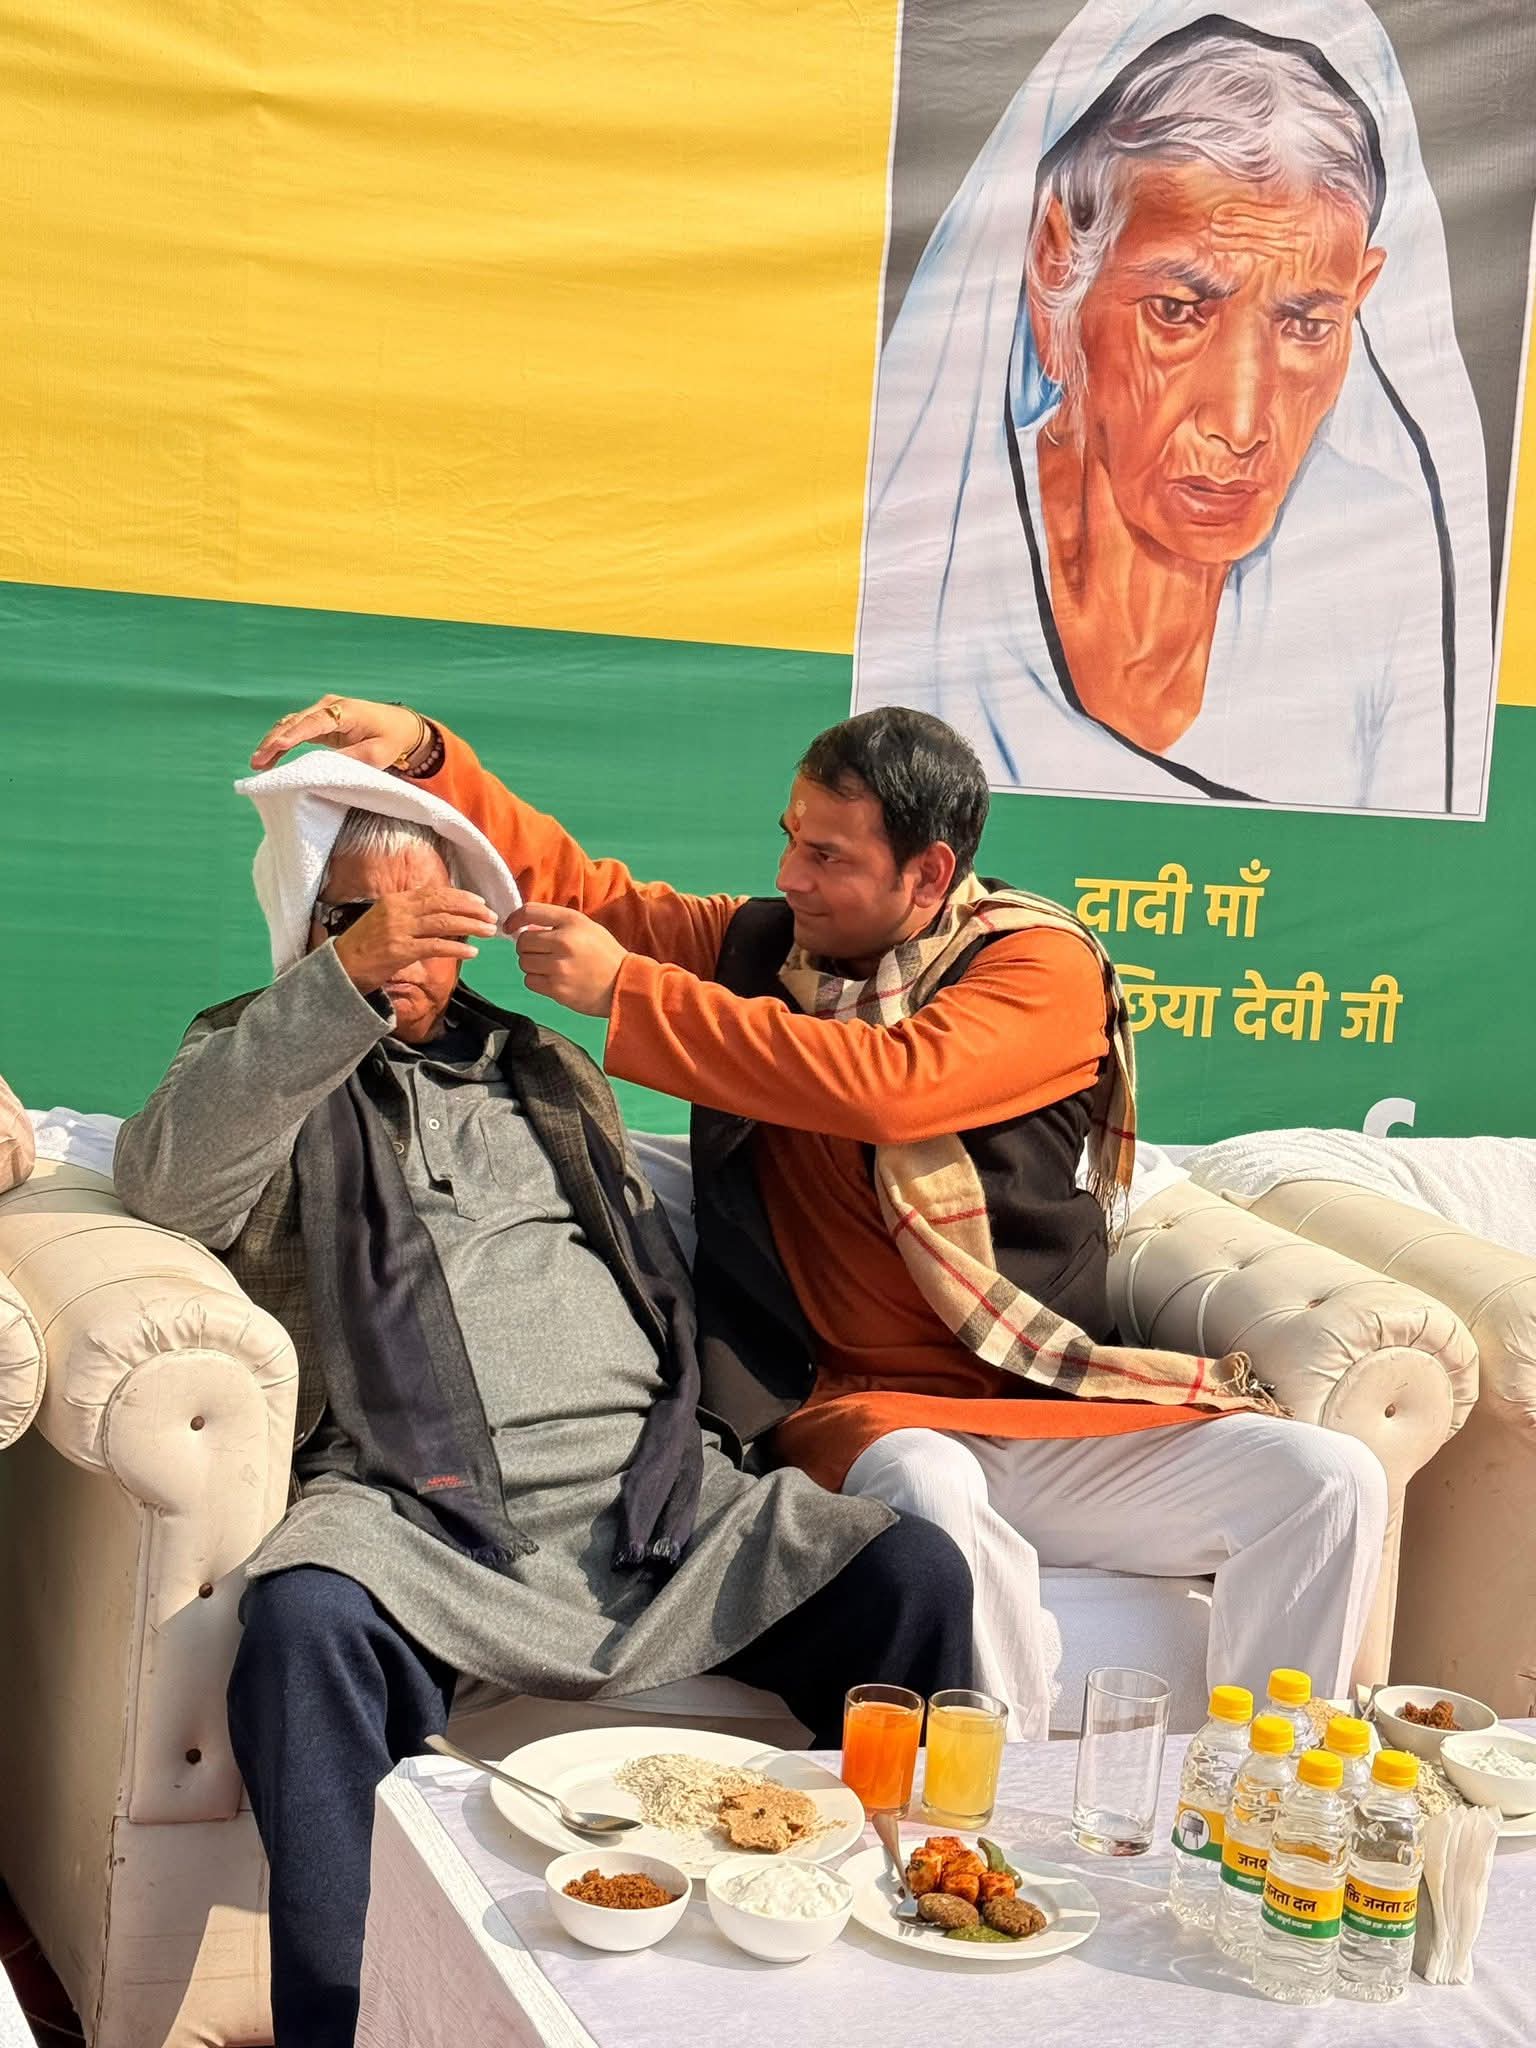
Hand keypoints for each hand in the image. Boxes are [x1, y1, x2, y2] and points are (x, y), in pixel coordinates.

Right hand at [251, 695, 422, 770]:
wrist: (401, 726)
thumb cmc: (391, 740)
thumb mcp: (377, 754)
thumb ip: (351, 758)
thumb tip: (324, 767)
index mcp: (345, 711)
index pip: (314, 723)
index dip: (294, 735)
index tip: (276, 747)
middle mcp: (329, 707)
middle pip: (295, 722)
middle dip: (274, 742)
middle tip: (257, 762)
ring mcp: (322, 712)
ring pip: (290, 725)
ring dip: (273, 743)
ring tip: (258, 764)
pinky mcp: (320, 721)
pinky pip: (295, 730)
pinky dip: (281, 743)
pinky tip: (269, 758)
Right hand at [332, 888, 499, 993]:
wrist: (340, 968)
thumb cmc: (365, 948)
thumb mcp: (385, 921)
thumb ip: (410, 915)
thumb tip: (442, 914)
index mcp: (395, 901)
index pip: (434, 893)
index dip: (460, 896)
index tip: (479, 901)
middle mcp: (397, 911)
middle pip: (442, 904)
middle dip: (470, 909)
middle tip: (491, 915)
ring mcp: (398, 930)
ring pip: (443, 923)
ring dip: (470, 926)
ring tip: (489, 931)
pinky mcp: (400, 951)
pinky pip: (435, 946)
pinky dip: (457, 948)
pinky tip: (472, 952)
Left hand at [510, 902, 627, 1016]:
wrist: (624, 984)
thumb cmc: (604, 954)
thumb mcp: (586, 927)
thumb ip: (556, 923)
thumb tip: (525, 929)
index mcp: (572, 921)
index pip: (530, 912)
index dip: (514, 919)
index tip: (510, 927)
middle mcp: (564, 941)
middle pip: (522, 942)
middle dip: (527, 948)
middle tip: (542, 953)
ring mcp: (559, 967)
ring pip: (523, 963)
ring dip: (532, 965)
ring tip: (551, 967)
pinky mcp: (557, 989)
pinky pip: (530, 981)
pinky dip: (536, 981)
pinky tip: (553, 980)